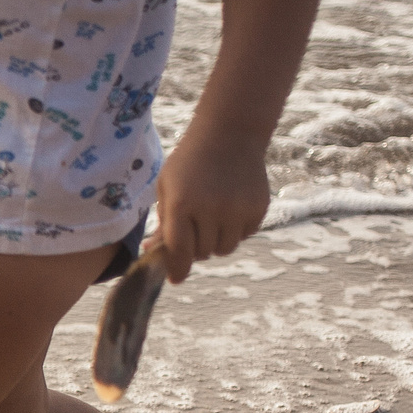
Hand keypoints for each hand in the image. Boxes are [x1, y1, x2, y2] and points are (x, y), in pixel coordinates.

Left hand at [153, 127, 270, 283]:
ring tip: (211, 219)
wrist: (230, 134)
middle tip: (193, 229)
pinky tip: (230, 208)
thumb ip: (163, 221)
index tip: (176, 278)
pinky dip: (235, 230)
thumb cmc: (189, 162)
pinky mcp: (259, 208)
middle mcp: (212, 209)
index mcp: (182, 204)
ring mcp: (238, 209)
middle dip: (194, 248)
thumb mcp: (167, 187)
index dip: (177, 268)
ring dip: (216, 241)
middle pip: (202, 253)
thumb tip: (153, 252)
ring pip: (224, 249)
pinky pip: (244, 235)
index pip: (179, 251)